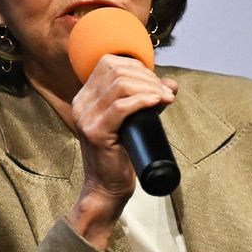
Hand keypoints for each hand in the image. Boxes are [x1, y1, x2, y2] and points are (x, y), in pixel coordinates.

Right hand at [67, 55, 176, 247]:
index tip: (155, 81)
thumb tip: (170, 84)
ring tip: (166, 97)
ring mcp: (86, 118)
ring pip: (120, 85)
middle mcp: (81, 103)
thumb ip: (145, 99)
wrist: (107, 188)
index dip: (136, 66)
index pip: (109, 63)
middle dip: (146, 77)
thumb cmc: (121, 154)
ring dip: (148, 87)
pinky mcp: (96, 133)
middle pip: (116, 71)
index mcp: (85, 97)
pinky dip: (142, 101)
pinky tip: (157, 102)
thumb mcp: (132, 120)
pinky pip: (121, 107)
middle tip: (165, 92)